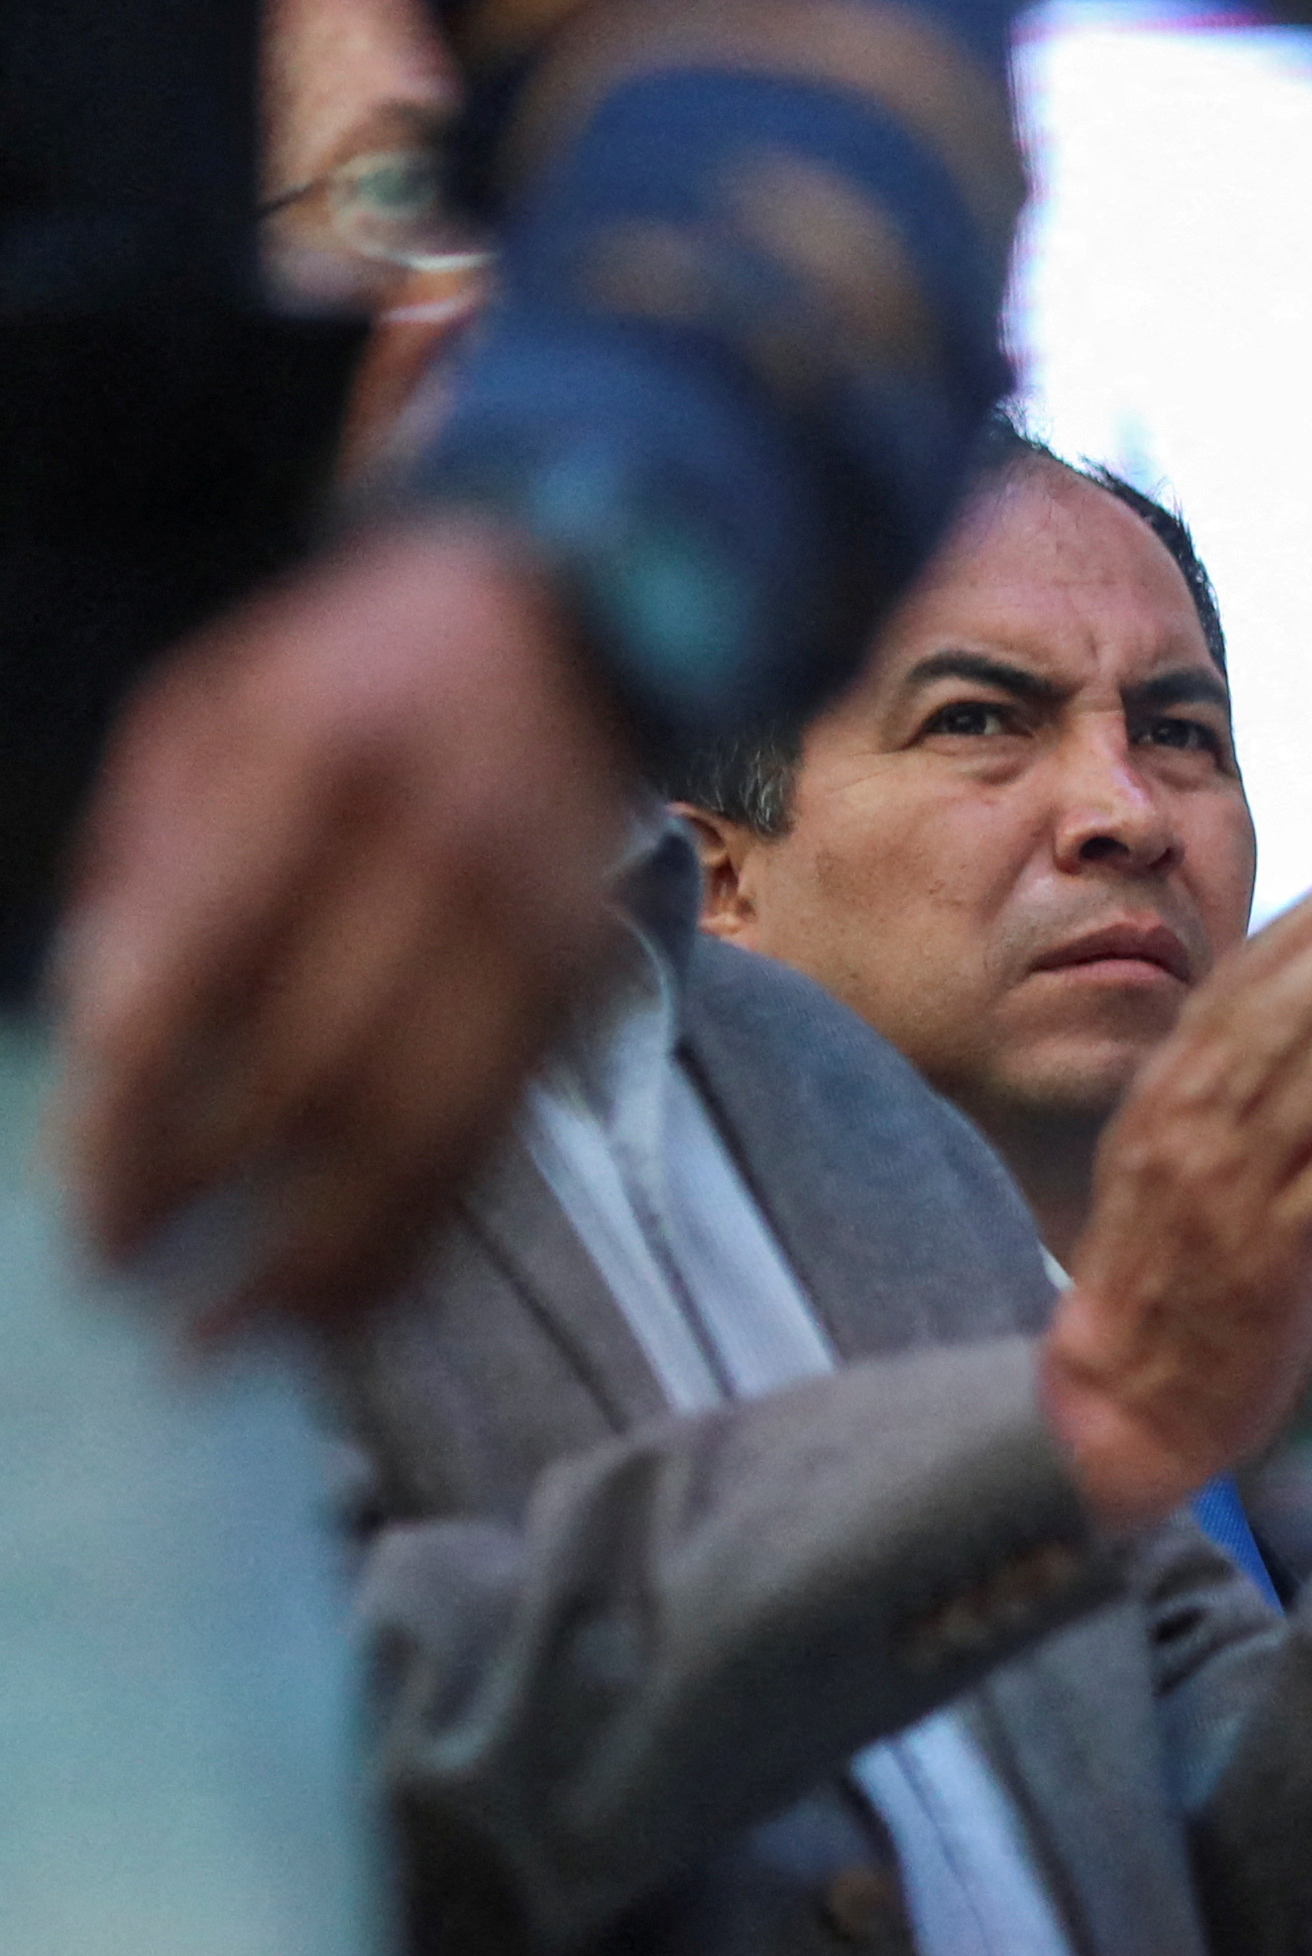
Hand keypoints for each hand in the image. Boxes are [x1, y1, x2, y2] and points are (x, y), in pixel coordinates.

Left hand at [54, 515, 636, 1325]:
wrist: (578, 613)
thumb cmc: (350, 676)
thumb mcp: (208, 713)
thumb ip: (145, 859)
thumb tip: (94, 1034)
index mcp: (313, 770)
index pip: (196, 984)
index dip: (129, 1122)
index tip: (80, 1219)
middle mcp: (439, 853)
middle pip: (308, 1079)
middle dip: (207, 1206)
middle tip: (124, 1291)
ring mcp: (533, 921)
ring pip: (424, 1132)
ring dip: (321, 1260)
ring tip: (235, 1342)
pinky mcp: (586, 976)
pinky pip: (497, 1135)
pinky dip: (420, 1234)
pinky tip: (349, 1303)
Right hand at [1041, 857, 1311, 1537]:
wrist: (1120, 1404)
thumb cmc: (1167, 1270)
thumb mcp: (1173, 1153)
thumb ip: (1231, 1078)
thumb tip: (1304, 992)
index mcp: (1165, 1099)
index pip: (1246, 987)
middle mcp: (1191, 1136)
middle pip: (1282, 1018)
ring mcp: (1232, 1200)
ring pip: (1311, 1085)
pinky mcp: (1276, 1268)